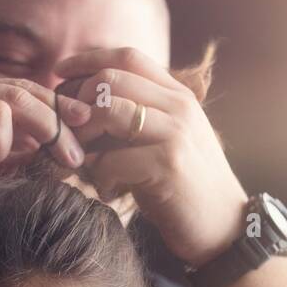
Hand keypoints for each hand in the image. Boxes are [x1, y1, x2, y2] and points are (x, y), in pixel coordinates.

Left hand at [54, 48, 249, 265]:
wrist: (226, 228)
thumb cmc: (187, 188)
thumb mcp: (169, 141)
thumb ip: (142, 118)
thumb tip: (90, 106)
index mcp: (178, 96)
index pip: (128, 57)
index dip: (89, 60)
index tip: (61, 72)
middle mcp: (179, 107)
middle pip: (111, 79)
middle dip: (78, 104)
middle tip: (70, 134)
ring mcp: (175, 133)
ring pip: (108, 111)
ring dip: (83, 139)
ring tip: (84, 165)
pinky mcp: (168, 165)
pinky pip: (111, 159)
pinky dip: (99, 177)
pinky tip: (107, 192)